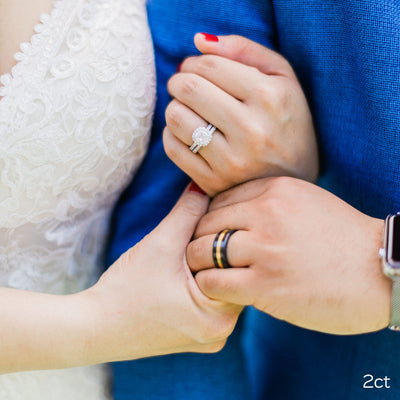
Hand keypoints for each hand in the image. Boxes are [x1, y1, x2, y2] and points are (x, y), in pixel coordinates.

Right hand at [88, 183, 241, 362]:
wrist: (94, 328)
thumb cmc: (125, 289)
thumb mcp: (160, 243)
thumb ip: (188, 211)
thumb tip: (205, 184)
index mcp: (218, 316)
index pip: (238, 264)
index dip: (220, 238)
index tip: (203, 227)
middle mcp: (221, 333)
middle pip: (231, 277)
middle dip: (214, 253)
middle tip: (191, 240)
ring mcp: (209, 338)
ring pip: (219, 287)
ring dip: (206, 267)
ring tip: (181, 259)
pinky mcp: (197, 337)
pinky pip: (209, 302)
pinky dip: (199, 284)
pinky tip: (179, 276)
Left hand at [164, 34, 317, 196]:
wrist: (294, 179)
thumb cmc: (287, 122)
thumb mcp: (282, 78)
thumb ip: (245, 50)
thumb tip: (199, 41)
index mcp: (269, 98)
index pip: (210, 66)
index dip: (194, 62)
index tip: (193, 68)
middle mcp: (251, 131)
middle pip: (189, 89)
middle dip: (179, 81)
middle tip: (184, 86)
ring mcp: (231, 161)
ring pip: (176, 118)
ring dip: (175, 107)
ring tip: (188, 110)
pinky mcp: (214, 182)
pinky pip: (173, 149)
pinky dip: (172, 134)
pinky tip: (187, 133)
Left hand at [187, 177, 390, 333]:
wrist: (379, 273)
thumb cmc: (342, 239)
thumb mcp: (305, 202)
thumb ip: (267, 202)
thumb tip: (230, 212)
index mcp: (276, 189)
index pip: (219, 200)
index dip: (210, 219)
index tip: (211, 233)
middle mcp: (266, 214)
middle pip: (206, 223)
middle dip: (199, 239)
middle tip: (202, 254)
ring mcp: (265, 249)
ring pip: (202, 250)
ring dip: (198, 263)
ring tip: (207, 272)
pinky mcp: (265, 285)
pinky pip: (213, 282)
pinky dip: (208, 286)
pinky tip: (219, 289)